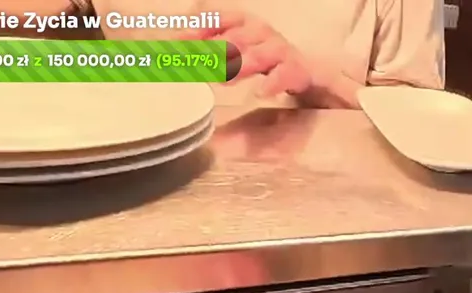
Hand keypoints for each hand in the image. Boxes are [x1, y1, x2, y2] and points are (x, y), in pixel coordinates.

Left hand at [187, 10, 324, 98]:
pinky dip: (271, 84)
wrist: (302, 70)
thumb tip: (169, 49)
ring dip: (239, 67)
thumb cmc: (261, 58)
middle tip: (196, 66)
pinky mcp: (294, 69)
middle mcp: (259, 31)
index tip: (177, 43)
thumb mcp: (232, 48)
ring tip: (223, 81)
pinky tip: (259, 93)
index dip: (196, 30)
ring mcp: (278, 49)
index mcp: (242, 22)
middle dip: (214, 52)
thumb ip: (205, 48)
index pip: (217, 20)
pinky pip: (283, 74)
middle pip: (235, 39)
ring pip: (257, 56)